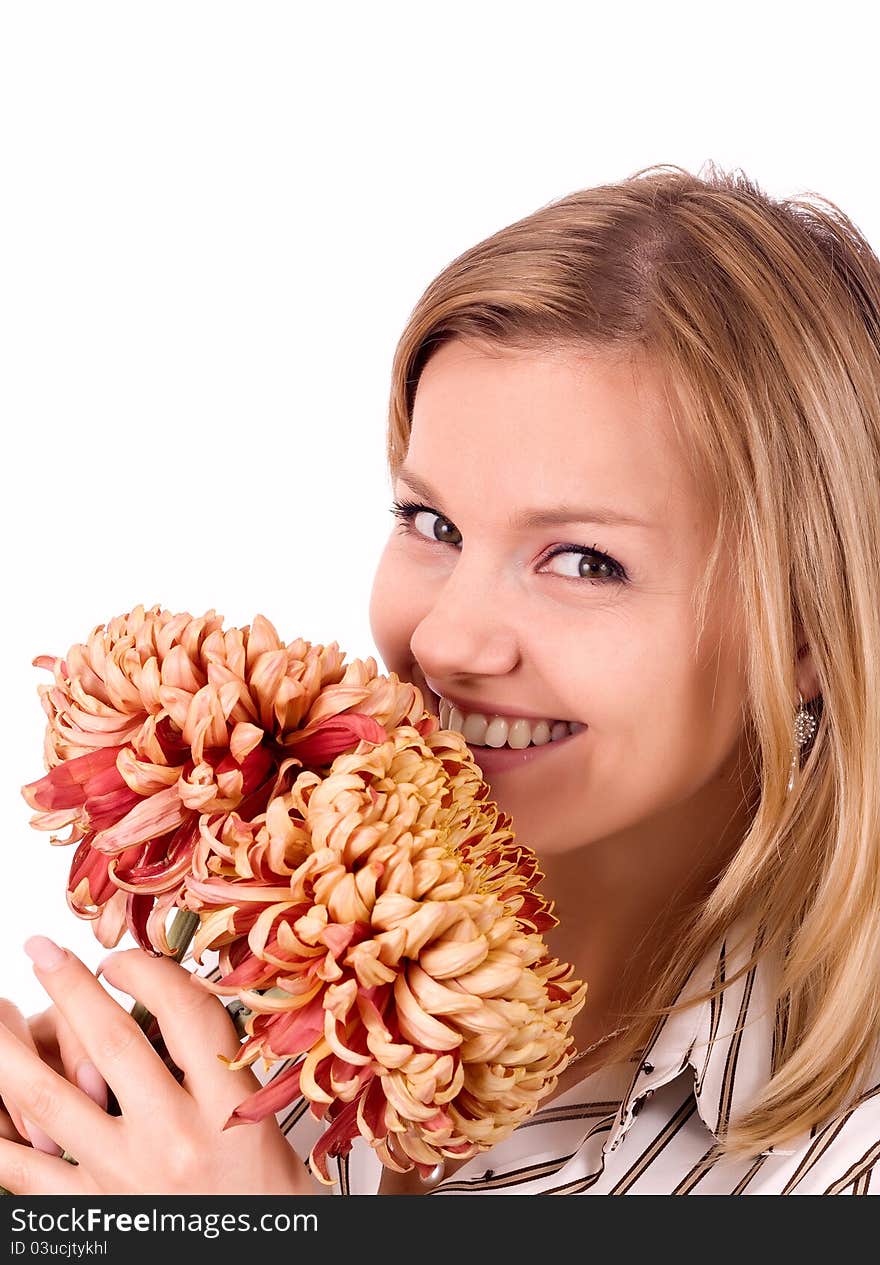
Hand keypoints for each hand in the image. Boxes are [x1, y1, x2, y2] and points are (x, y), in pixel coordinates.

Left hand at [0, 936, 323, 1194]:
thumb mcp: (259, 1119)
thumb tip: (166, 1000)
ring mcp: (122, 1177)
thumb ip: (216, 1064)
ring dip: (10, 1047)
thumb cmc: (262, 1193)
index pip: (183, 1013)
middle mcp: (173, 1138)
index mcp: (226, 1108)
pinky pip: (21, 1170)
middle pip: (110, 1041)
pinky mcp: (88, 1213)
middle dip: (69, 986)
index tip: (119, 958)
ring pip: (48, 1097)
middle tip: (40, 949)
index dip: (146, 972)